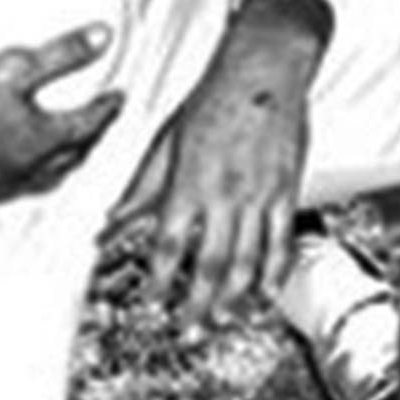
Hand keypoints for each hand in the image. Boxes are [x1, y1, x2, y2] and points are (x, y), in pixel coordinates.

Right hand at [0, 21, 121, 212]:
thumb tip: (101, 37)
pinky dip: (23, 173)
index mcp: (42, 140)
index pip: (87, 124)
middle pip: (69, 156)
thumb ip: (64, 53)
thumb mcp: (18, 65)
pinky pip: (7, 183)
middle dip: (87, 139)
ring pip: (41, 175)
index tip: (116, 98)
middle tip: (97, 126)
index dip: (105, 109)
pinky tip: (10, 164)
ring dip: (59, 162)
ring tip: (64, 150)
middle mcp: (24, 167)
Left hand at [102, 19, 316, 334]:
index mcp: (188, 183)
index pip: (167, 246)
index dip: (158, 282)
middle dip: (197, 305)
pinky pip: (282, 240)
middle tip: (188, 331)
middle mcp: (224, 194)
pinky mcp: (287, 190)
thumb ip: (141, 187)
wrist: (263, 68)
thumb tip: (112, 221)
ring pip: (247, 260)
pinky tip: (266, 291)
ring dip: (234, 298)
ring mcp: (259, 195)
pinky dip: (275, 271)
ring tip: (224, 321)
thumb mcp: (165, 141)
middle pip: (209, 265)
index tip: (151, 303)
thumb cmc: (214, 97)